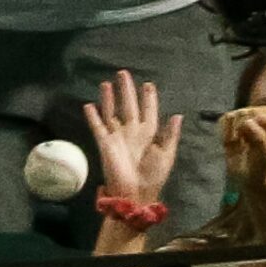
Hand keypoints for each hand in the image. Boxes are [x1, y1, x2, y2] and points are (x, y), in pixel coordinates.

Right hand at [81, 70, 182, 205]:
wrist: (135, 193)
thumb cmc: (153, 175)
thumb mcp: (167, 154)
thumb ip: (171, 134)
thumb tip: (177, 115)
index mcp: (149, 133)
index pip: (148, 111)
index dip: (148, 98)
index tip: (148, 85)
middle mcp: (132, 131)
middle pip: (128, 105)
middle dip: (126, 90)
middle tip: (123, 73)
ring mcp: (117, 137)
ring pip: (111, 112)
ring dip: (109, 98)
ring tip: (106, 83)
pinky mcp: (105, 143)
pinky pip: (97, 127)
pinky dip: (93, 117)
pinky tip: (88, 105)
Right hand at [219, 105, 265, 194]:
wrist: (249, 175)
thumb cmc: (260, 164)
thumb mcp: (263, 153)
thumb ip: (258, 137)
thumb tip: (245, 122)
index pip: (257, 116)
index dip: (252, 133)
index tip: (255, 147)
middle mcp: (261, 114)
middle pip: (243, 114)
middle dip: (241, 133)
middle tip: (246, 147)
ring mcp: (246, 116)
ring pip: (232, 116)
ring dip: (232, 134)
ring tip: (239, 144)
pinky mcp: (232, 121)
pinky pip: (223, 120)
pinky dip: (224, 134)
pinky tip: (231, 143)